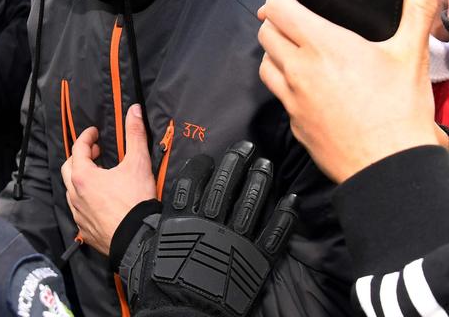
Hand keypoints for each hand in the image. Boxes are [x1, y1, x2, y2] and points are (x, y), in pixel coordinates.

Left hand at [62, 104, 156, 255]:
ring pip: (71, 191)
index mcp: (83, 176)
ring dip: (81, 179)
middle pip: (69, 168)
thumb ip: (135, 134)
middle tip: (96, 152)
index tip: (94, 133)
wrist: (138, 239)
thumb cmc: (135, 202)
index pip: (78, 149)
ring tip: (99, 175)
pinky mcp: (84, 230)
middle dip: (80, 156)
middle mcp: (75, 195)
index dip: (86, 137)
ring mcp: (78, 214)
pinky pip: (79, 211)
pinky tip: (99, 200)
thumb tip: (134, 111)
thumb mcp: (138, 163)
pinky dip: (85, 200)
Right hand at [120, 142, 297, 316]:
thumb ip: (169, 224)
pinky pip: (274, 234)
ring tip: (265, 165)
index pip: (191, 181)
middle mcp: (209, 225)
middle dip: (235, 162)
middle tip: (246, 147)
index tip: (209, 157)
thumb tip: (175, 206)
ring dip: (260, 182)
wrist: (184, 313)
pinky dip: (284, 216)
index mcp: (182, 221)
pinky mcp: (255, 260)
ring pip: (250, 204)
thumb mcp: (158, 248)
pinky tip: (290, 200)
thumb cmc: (163, 284)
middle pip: (223, 185)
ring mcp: (235, 241)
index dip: (201, 166)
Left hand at [258, 0, 447, 183]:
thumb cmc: (400, 112)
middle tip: (298, 22)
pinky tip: (311, 87)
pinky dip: (286, 85)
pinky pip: (279, 95)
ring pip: (266, 64)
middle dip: (276, 22)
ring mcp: (293, 99)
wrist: (392, 168)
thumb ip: (417, 8)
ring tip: (301, 52)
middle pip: (265, 32)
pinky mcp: (295, 124)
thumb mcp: (411, 53)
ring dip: (277, 53)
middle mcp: (300, 69)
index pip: (276, 7)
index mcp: (323, 45)